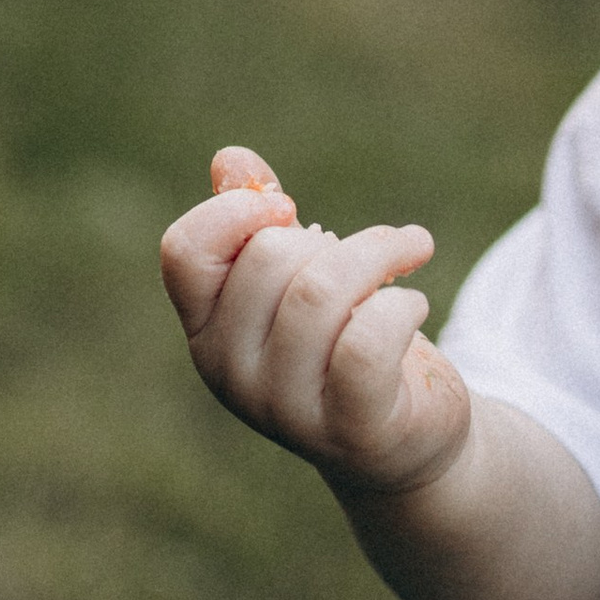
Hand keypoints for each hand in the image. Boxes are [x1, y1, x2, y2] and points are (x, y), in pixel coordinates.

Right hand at [159, 147, 470, 497]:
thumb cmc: (344, 344)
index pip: (185, 252)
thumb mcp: (299, 279)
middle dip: (333, 237)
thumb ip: (260, 221)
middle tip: (373, 251)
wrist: (405, 440)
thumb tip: (229, 159)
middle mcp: (230, 373)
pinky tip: (415, 303)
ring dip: (378, 254)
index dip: (237, 211)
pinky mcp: (350, 427)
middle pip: (268, 258)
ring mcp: (285, 409)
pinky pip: (366, 341)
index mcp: (206, 330)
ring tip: (408, 253)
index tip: (289, 208)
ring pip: (320, 291)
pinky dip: (402, 305)